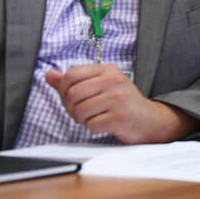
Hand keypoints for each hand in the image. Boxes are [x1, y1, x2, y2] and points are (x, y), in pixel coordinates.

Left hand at [45, 65, 199, 142]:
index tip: (73, 99)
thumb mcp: (100, 86)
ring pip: (80, 110)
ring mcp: (118, 98)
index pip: (71, 75)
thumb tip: (49, 75)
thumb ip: (74, 81)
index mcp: (108, 70)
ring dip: (83, 120)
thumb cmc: (122, 104)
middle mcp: (114, 80)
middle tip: (83, 113)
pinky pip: (91, 125)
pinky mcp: (120, 117)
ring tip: (95, 118)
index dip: (64, 90)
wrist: (150, 121)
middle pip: (72, 94)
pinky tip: (104, 125)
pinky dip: (94, 129)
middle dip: (72, 108)